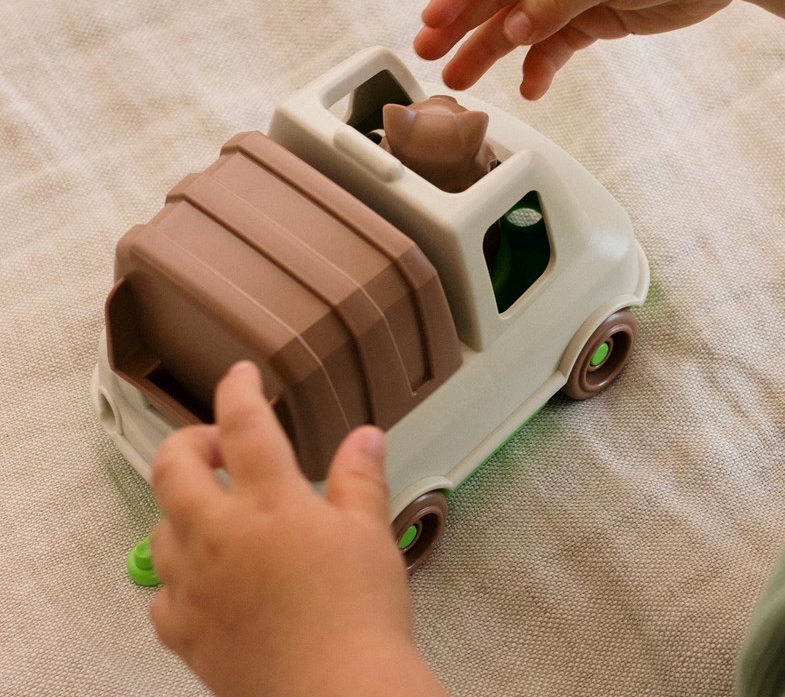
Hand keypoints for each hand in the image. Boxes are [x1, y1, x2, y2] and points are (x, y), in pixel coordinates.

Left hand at [149, 362, 441, 696]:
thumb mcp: (370, 534)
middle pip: (173, 466)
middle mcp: (222, 537)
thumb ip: (360, 478)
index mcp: (270, 504)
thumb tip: (365, 438)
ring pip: (159, 527)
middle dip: (188, 441)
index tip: (240, 376)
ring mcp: (196, 585)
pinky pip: (161, 595)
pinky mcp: (186, 632)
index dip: (239, 389)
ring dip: (182, 510)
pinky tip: (205, 581)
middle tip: (214, 445)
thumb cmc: (358, 619)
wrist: (337, 696)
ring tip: (216, 514)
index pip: (244, 424)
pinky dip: (177, 578)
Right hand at [414, 0, 732, 98]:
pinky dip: (540, 68)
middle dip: (459, 25)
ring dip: (488, 52)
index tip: (431, 20)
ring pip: (517, 26)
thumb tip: (514, 27)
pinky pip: (553, 47)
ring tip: (459, 79)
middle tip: (429, 53)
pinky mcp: (589, 19)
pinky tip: (531, 87)